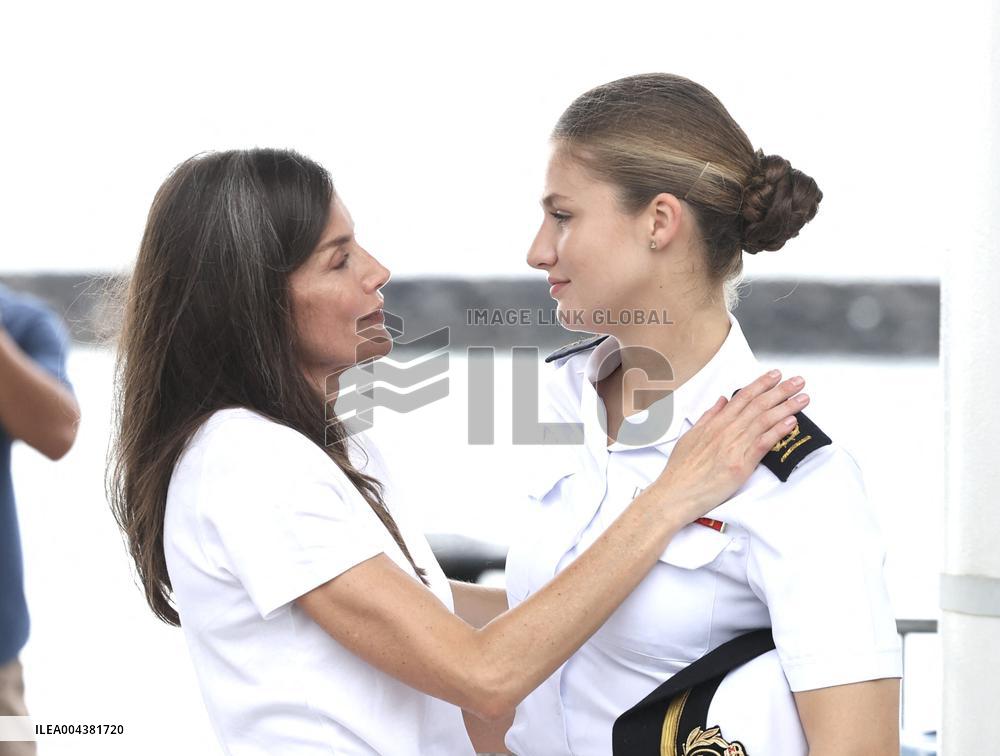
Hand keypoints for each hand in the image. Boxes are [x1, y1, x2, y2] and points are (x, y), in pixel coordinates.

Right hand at [652, 370, 807, 520]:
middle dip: (780, 390)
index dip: (761, 384)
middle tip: (797, 381)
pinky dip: (778, 430)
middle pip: (758, 405)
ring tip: (802, 398)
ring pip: (764, 420)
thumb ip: (708, 417)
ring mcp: (734, 446)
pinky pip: (763, 443)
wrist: (675, 493)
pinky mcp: (740, 464)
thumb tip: (720, 401)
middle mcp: (726, 431)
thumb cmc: (681, 470)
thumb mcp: (690, 436)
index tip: (775, 375)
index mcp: (715, 423)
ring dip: (786, 407)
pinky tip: (791, 422)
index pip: (742, 397)